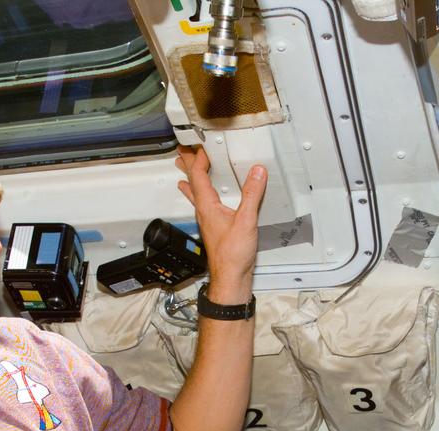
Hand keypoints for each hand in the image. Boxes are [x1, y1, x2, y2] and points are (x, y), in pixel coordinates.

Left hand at [175, 145, 266, 301]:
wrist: (231, 277)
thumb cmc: (233, 256)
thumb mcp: (246, 221)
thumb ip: (252, 195)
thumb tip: (257, 172)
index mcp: (207, 207)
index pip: (198, 176)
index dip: (199, 159)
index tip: (202, 145)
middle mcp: (204, 211)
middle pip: (191, 182)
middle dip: (187, 165)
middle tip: (181, 151)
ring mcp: (208, 219)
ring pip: (195, 193)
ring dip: (191, 178)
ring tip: (183, 169)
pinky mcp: (215, 226)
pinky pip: (204, 203)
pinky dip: (201, 193)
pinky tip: (205, 197)